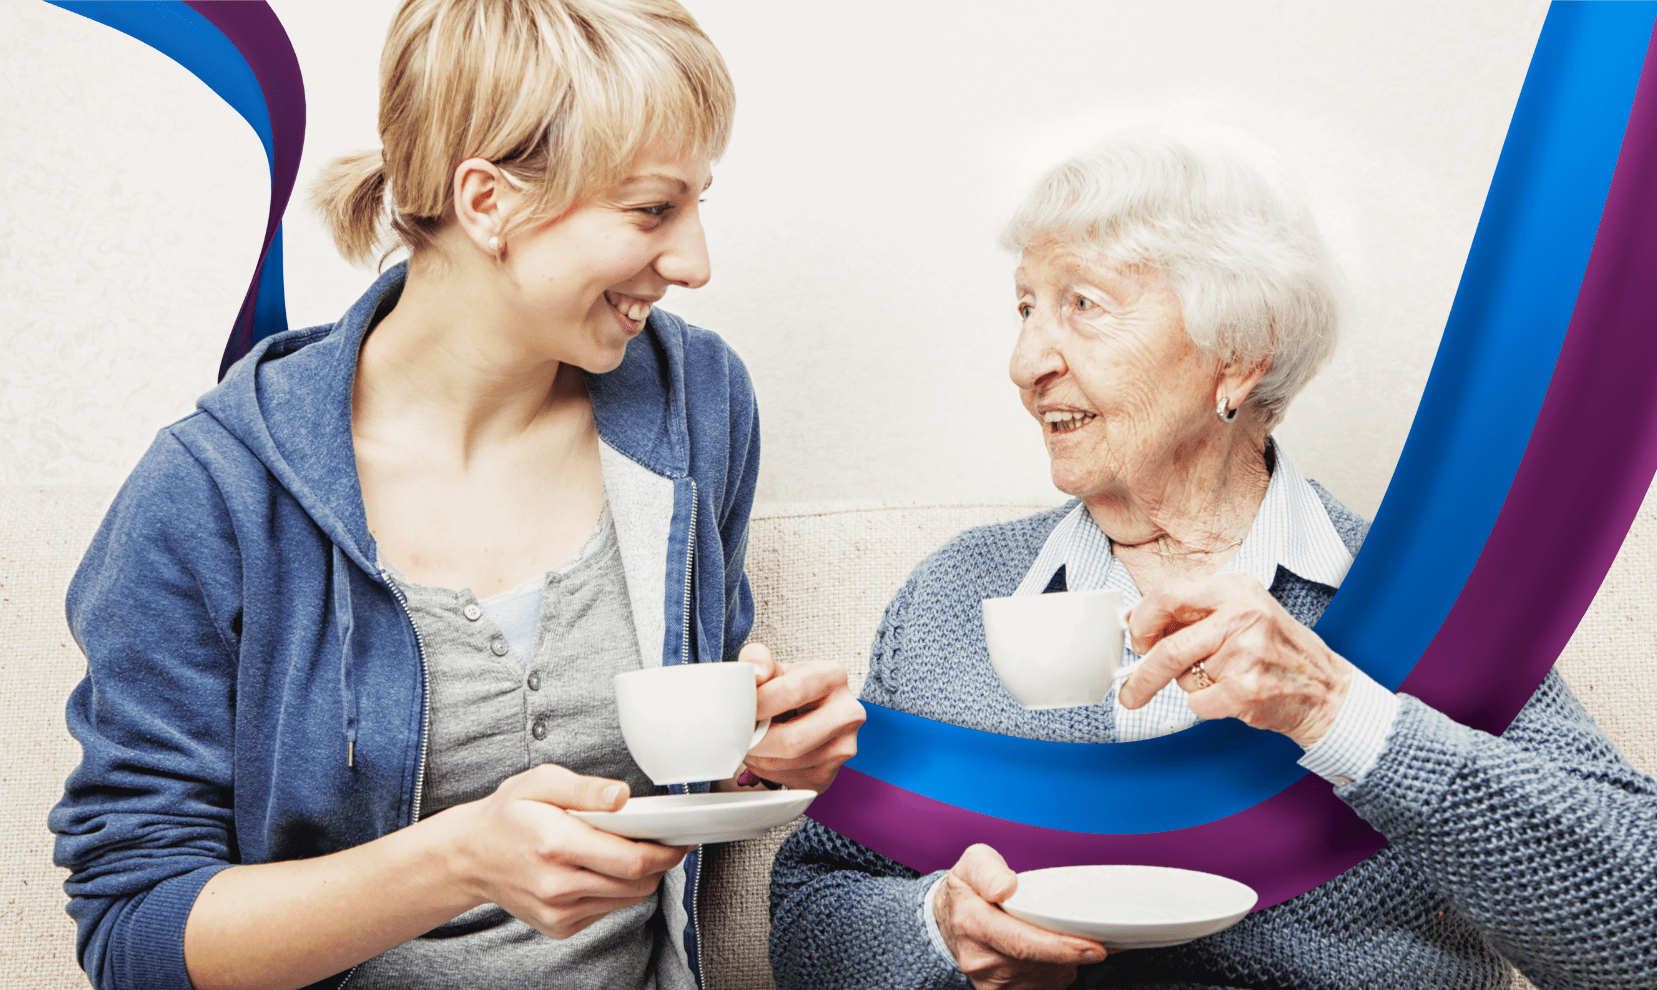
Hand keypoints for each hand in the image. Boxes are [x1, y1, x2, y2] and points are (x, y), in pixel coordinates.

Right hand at [440, 764, 690, 938]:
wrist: (470, 857)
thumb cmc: (508, 815)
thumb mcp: (541, 782)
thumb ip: (585, 788)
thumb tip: (622, 796)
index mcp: (555, 844)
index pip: (630, 859)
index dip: (665, 852)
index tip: (680, 840)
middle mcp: (557, 884)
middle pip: (635, 883)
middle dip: (660, 864)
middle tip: (666, 843)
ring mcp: (557, 911)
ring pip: (625, 899)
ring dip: (640, 878)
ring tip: (633, 852)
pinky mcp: (558, 926)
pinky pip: (606, 910)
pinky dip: (615, 890)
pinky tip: (602, 869)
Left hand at [733, 642, 864, 792]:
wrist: (798, 714)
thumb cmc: (783, 689)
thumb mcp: (771, 667)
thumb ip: (757, 659)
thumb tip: (755, 673)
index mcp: (834, 677)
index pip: (792, 693)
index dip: (758, 704)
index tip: (741, 708)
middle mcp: (848, 714)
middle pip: (792, 740)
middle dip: (755, 739)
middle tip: (738, 733)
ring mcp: (843, 749)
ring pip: (785, 763)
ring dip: (757, 756)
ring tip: (751, 740)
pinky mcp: (828, 776)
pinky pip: (786, 780)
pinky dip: (765, 770)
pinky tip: (765, 753)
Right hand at [934, 844, 1106, 989]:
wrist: (948, 921)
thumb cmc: (968, 890)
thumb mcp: (973, 863)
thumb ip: (988, 870)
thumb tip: (1007, 886)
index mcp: (972, 922)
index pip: (1021, 942)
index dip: (1060, 947)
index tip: (1093, 947)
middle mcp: (979, 958)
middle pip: (1040, 963)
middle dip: (1073, 954)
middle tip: (1099, 940)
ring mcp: (990, 980)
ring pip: (1046, 978)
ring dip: (1066, 962)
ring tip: (1068, 939)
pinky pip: (1042, 986)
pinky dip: (1057, 971)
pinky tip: (1056, 954)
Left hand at [1118, 573, 1352, 746]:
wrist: (1326, 689)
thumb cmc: (1278, 651)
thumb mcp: (1244, 612)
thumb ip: (1198, 614)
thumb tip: (1142, 625)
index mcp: (1235, 589)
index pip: (1168, 595)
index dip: (1143, 620)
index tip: (1137, 639)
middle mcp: (1242, 615)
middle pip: (1168, 647)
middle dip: (1142, 675)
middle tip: (1130, 690)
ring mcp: (1247, 653)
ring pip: (1184, 677)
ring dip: (1193, 685)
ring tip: (1226, 677)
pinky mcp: (1247, 689)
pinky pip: (1198, 703)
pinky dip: (1206, 705)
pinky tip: (1234, 695)